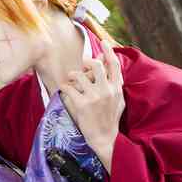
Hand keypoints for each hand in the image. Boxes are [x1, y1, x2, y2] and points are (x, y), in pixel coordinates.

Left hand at [59, 40, 124, 173]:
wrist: (104, 138)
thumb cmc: (110, 119)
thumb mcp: (118, 101)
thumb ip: (115, 84)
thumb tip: (109, 66)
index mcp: (117, 89)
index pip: (114, 65)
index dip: (109, 52)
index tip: (103, 43)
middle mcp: (107, 91)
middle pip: (96, 66)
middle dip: (87, 62)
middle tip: (82, 63)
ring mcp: (95, 97)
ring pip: (80, 76)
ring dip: (73, 75)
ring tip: (70, 79)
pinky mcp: (83, 105)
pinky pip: (69, 89)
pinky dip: (64, 87)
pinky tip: (63, 89)